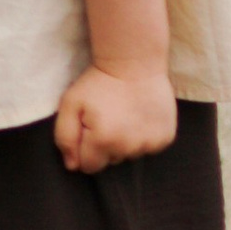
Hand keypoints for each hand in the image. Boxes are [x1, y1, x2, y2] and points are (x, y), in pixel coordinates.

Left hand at [53, 60, 178, 170]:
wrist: (134, 63)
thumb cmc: (98, 83)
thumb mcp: (70, 103)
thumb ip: (65, 137)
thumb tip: (72, 166)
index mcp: (103, 141)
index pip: (89, 166)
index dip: (84, 148)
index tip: (87, 128)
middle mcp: (129, 148)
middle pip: (110, 161)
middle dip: (104, 145)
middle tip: (105, 118)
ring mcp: (150, 144)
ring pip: (129, 154)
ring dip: (124, 141)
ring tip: (123, 115)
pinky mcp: (165, 138)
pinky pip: (148, 147)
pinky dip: (142, 136)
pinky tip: (138, 116)